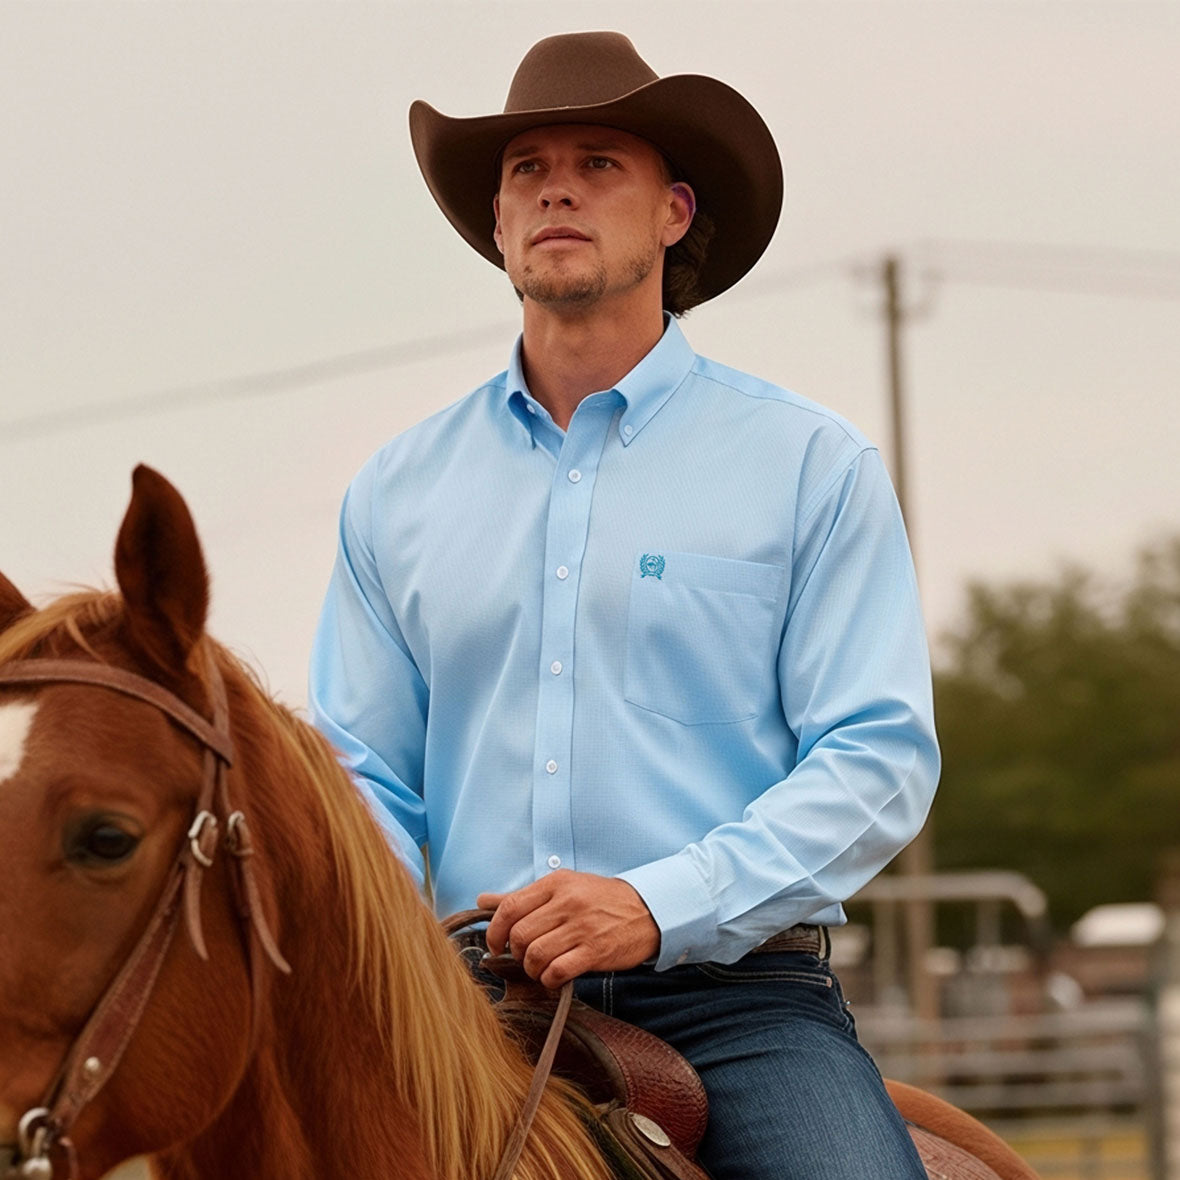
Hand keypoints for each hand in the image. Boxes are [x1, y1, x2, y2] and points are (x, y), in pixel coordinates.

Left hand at [477, 870, 659, 987]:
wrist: (647, 910)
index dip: (495, 931)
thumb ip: (522, 896)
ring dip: (532, 969)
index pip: (510, 907)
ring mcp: (582, 927)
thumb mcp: (563, 887)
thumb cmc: (600, 899)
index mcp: (556, 883)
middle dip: (515, 953)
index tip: (496, 945)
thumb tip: (482, 899)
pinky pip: (558, 971)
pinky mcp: (595, 951)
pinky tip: (555, 977)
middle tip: (524, 958)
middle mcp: (568, 902)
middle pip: (521, 935)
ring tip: (540, 968)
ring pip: (536, 955)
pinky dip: (549, 980)